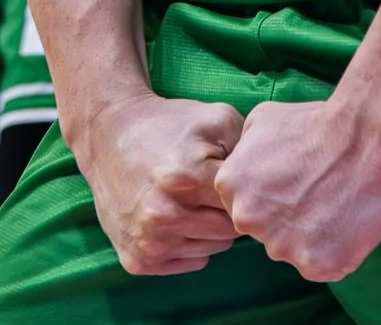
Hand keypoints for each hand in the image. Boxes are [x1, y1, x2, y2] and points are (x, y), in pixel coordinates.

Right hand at [75, 93, 244, 276]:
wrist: (111, 136)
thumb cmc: (170, 125)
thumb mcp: (216, 118)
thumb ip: (248, 146)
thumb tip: (269, 178)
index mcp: (189, 178)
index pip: (241, 205)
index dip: (246, 192)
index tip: (242, 182)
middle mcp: (166, 215)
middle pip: (228, 232)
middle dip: (230, 212)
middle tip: (219, 192)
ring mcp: (149, 241)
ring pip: (210, 249)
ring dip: (211, 230)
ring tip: (199, 202)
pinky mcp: (136, 260)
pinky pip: (186, 262)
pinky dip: (190, 245)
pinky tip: (182, 218)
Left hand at [215, 96, 380, 281]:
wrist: (367, 134)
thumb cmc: (318, 122)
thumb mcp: (262, 118)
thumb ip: (242, 152)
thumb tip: (242, 168)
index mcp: (231, 186)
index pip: (244, 205)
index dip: (273, 193)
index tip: (295, 179)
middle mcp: (248, 221)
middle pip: (266, 231)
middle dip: (287, 216)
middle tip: (315, 189)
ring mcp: (282, 247)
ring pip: (293, 250)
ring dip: (311, 234)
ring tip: (335, 200)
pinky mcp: (317, 265)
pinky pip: (322, 264)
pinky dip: (335, 247)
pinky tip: (346, 218)